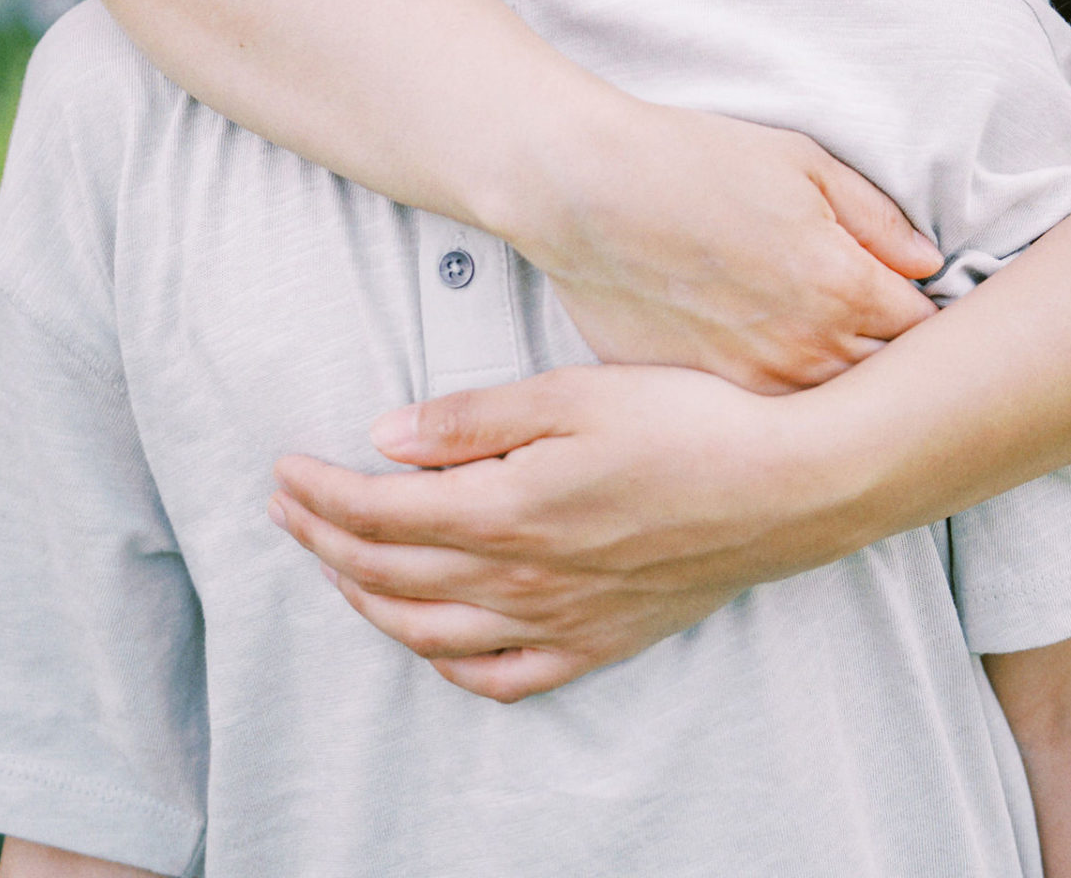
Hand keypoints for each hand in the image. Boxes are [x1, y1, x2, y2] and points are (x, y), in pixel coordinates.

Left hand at [271, 361, 850, 700]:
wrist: (787, 487)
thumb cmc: (688, 424)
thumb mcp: (575, 393)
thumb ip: (476, 419)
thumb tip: (387, 437)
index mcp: (507, 510)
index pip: (381, 514)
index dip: (322, 495)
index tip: (284, 471)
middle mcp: (521, 579)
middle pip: (390, 574)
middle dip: (324, 542)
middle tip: (288, 509)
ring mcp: (559, 621)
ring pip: (431, 631)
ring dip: (368, 601)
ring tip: (337, 567)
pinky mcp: (599, 642)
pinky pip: (502, 677)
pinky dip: (449, 664)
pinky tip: (435, 643)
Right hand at [510, 91, 941, 390]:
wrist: (585, 191)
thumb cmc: (694, 162)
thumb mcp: (801, 163)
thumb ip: (875, 218)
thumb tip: (926, 264)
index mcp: (842, 287)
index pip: (923, 329)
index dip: (926, 314)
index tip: (915, 301)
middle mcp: (805, 352)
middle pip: (883, 380)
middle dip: (893, 359)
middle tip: (879, 329)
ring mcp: (751, 387)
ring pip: (826, 410)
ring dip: (836, 386)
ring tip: (820, 346)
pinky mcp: (702, 401)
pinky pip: (763, 420)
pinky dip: (777, 402)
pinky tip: (766, 366)